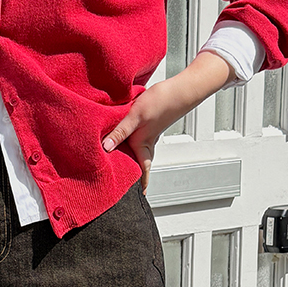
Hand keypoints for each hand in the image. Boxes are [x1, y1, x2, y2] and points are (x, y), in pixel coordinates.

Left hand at [101, 51, 235, 188]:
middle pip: (137, 164)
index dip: (140, 186)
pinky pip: (134, 137)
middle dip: (131, 175)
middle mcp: (146, 142)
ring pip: (135, 150)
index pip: (142, 172)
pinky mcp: (147, 123)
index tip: (138, 198)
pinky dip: (126, 140)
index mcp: (144, 145)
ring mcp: (147, 133)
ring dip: (127, 158)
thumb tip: (106, 148)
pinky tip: (119, 138)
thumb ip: (120, 131)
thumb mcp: (136, 116)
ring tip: (116, 165)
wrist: (181, 88)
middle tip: (122, 186)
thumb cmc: (162, 101)